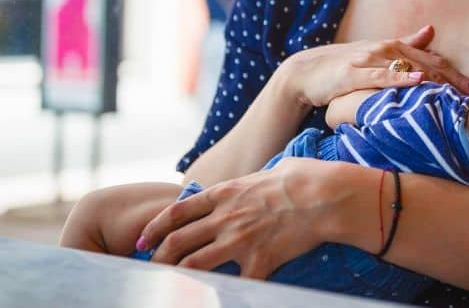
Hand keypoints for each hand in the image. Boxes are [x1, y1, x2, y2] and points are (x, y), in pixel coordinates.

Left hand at [139, 158, 341, 277]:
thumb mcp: (267, 171)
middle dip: (157, 258)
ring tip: (168, 286)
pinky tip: (218, 298)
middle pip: (178, 241)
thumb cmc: (303, 178)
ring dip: (177, 277)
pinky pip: (236, 284)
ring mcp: (239, 240)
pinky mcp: (258, 260)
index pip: (177, 212)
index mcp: (224, 193)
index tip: (143, 240)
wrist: (325, 195)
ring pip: (194, 265)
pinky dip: (224, 294)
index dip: (154, 228)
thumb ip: (250, 183)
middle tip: (149, 268)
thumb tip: (253, 182)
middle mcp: (225, 217)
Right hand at [282, 25, 468, 106]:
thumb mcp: (377, 53)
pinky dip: (400, 78)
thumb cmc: (345, 64)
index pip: (434, 60)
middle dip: (455, 80)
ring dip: (436, 79)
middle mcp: (386, 49)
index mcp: (395, 47)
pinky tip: (419, 81)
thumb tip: (431, 30)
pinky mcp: (353, 73)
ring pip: (408, 68)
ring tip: (459, 91)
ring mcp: (370, 60)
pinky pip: (381, 76)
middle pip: (428, 64)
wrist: (306, 71)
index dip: (458, 75)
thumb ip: (405, 43)